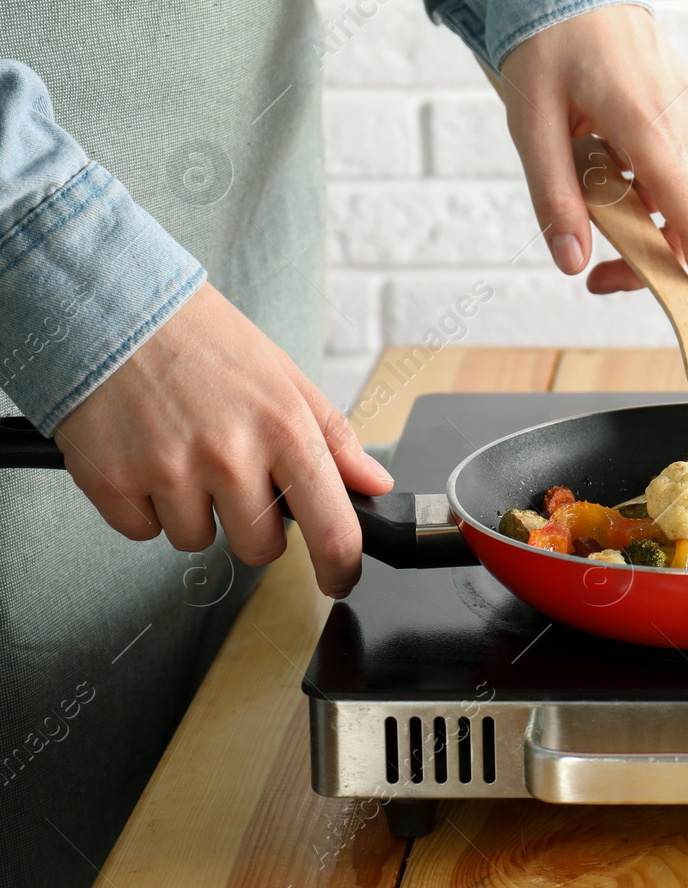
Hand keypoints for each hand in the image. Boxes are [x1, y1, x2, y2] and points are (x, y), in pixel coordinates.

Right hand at [54, 283, 392, 597]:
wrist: (115, 308)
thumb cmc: (204, 341)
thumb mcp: (285, 378)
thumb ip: (334, 437)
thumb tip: (374, 483)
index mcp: (285, 429)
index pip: (332, 527)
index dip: (340, 567)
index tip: (339, 579)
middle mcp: (231, 455)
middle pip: (259, 548)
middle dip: (251, 525)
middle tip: (232, 474)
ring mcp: (170, 471)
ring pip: (196, 541)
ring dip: (192, 510)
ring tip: (182, 450)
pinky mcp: (113, 482)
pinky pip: (142, 531)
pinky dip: (144, 504)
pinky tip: (145, 456)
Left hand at [498, 3, 687, 311]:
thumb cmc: (544, 40)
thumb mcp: (531, 122)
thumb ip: (553, 196)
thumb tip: (574, 263)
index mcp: (645, 122)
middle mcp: (681, 117)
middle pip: (687, 217)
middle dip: (652, 260)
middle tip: (598, 279)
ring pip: (681, 194)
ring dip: (645, 222)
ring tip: (590, 206)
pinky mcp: (684, 105)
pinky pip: (675, 166)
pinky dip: (647, 188)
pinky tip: (606, 168)